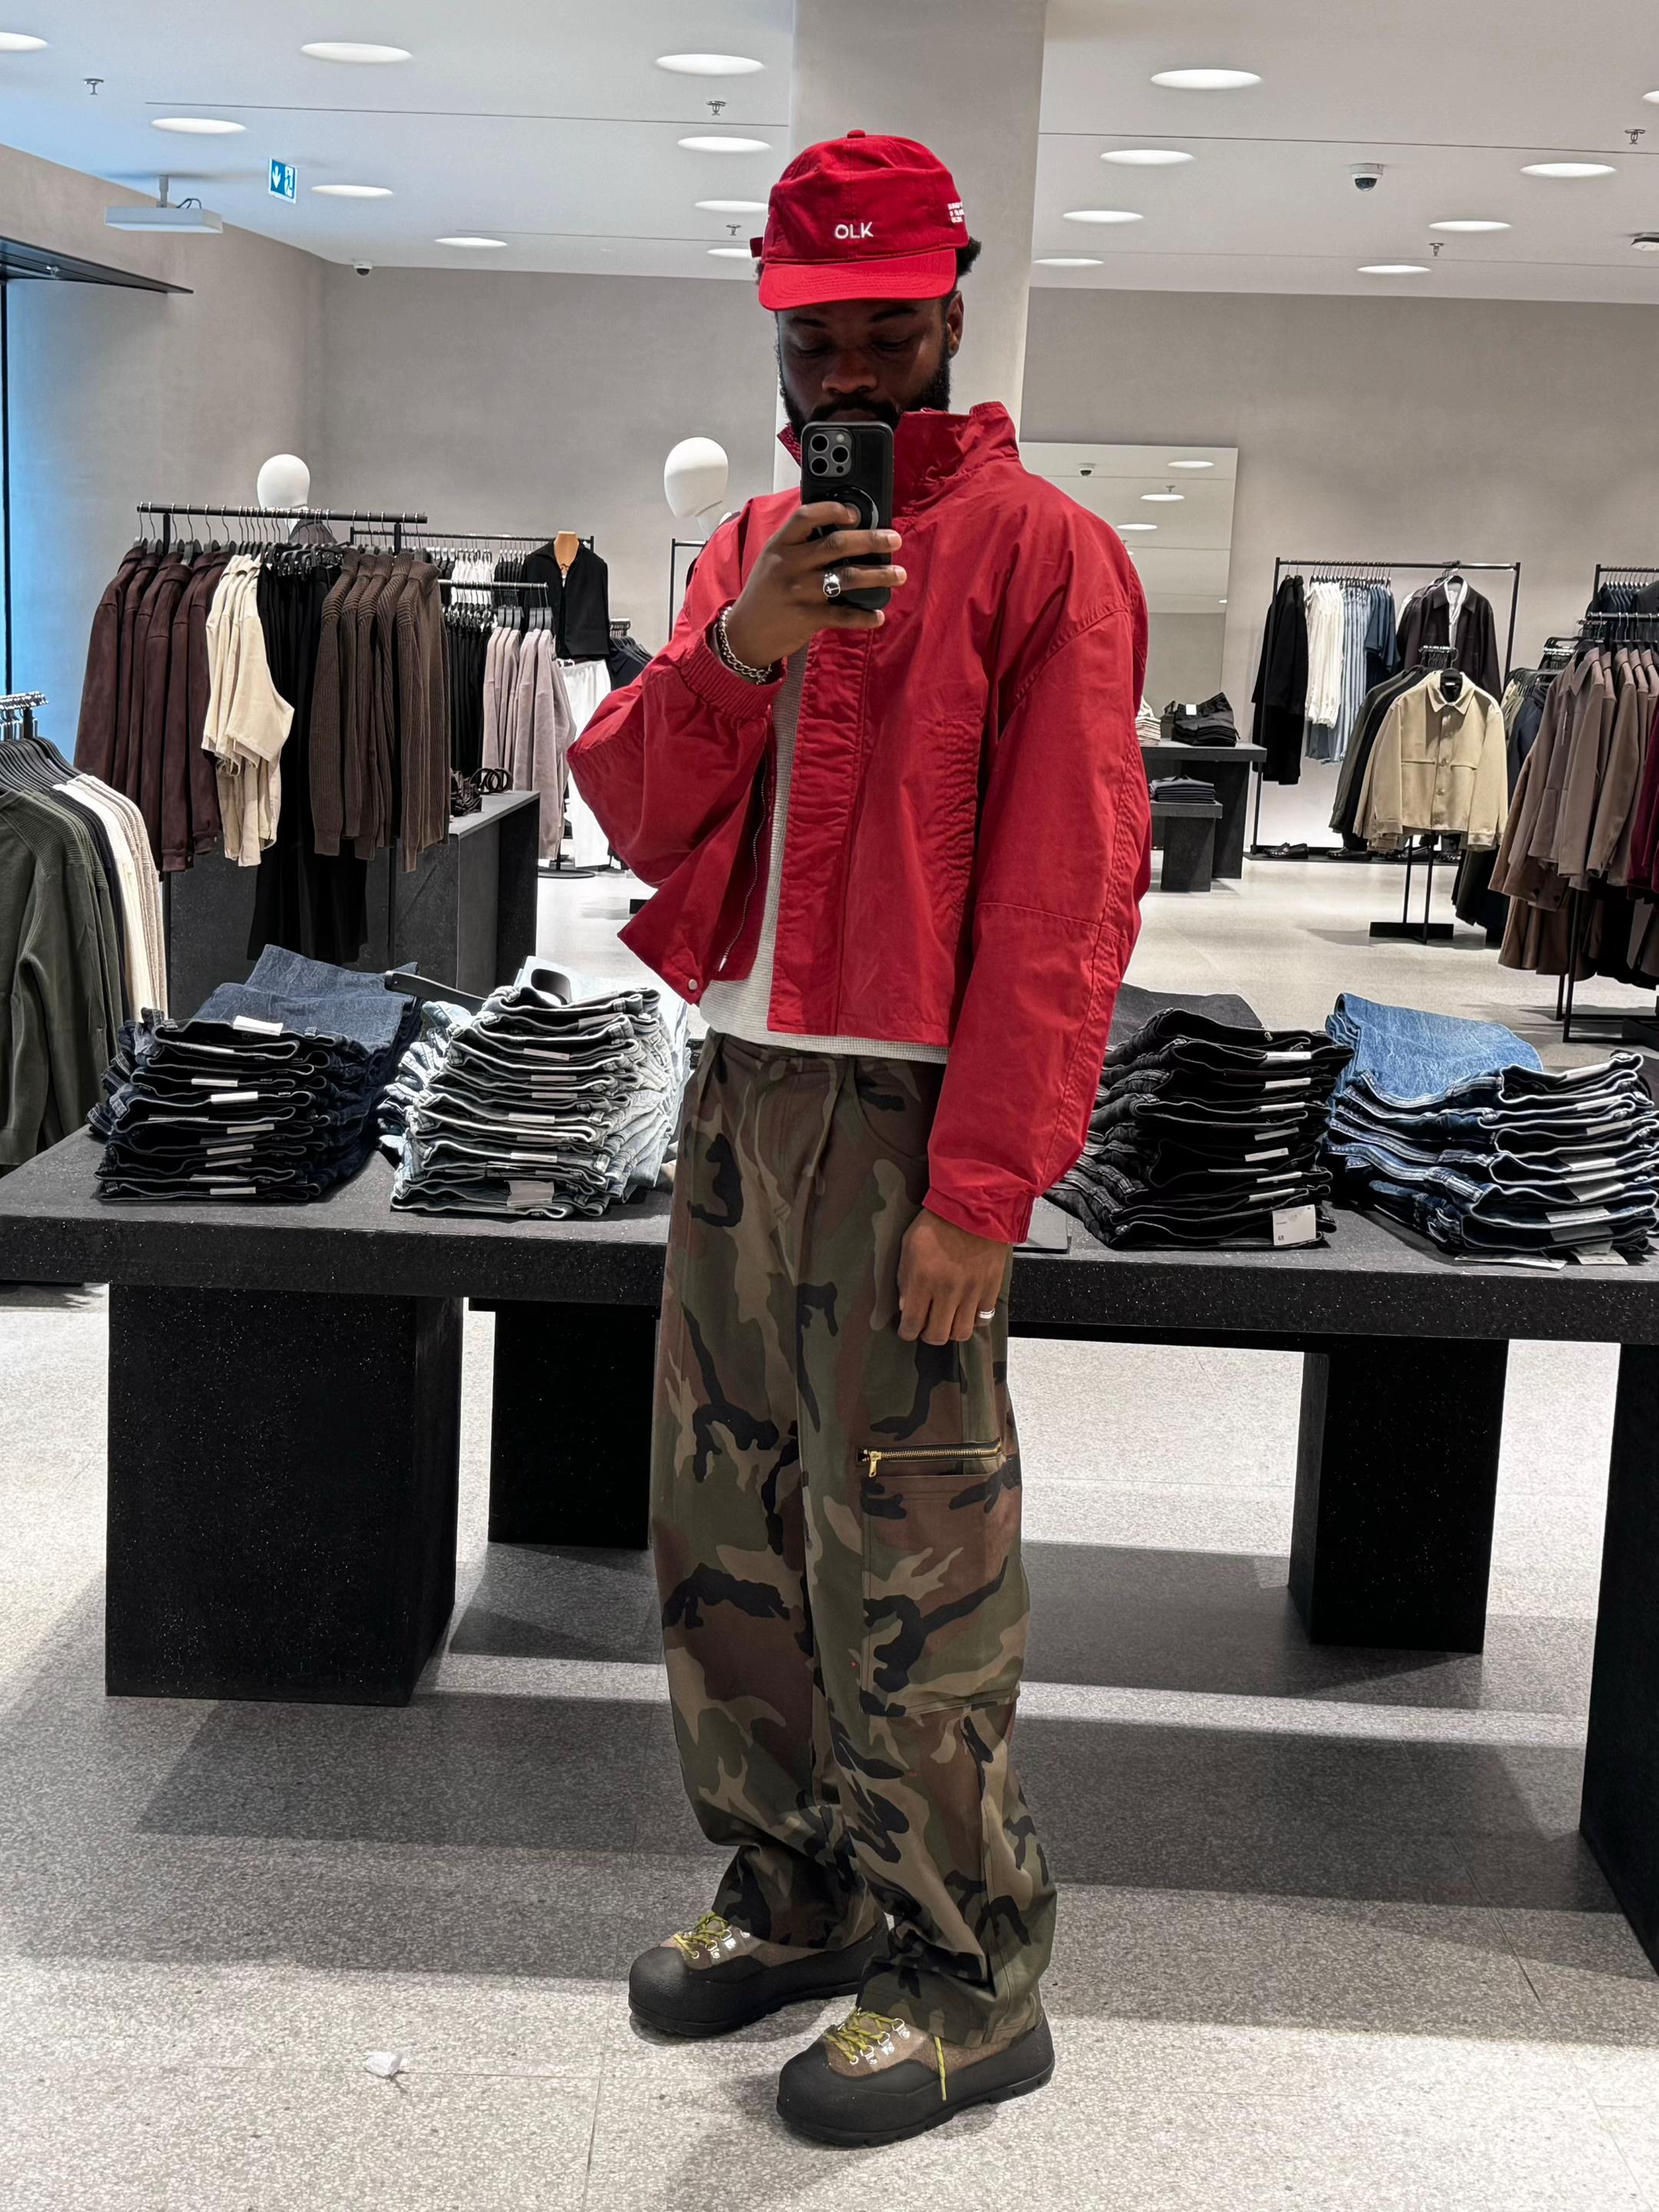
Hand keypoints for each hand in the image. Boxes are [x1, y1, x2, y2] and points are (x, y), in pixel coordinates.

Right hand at [722, 502, 906, 669]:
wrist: (744, 634)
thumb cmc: (764, 594)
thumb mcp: (772, 561)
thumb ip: (798, 545)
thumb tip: (840, 531)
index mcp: (780, 546)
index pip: (806, 517)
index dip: (833, 510)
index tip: (855, 514)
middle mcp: (790, 565)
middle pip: (837, 544)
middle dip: (871, 540)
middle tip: (893, 539)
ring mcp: (799, 592)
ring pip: (847, 578)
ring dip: (878, 575)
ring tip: (898, 574)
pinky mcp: (807, 618)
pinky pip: (843, 615)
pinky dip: (864, 616)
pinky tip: (878, 615)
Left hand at [897, 1210, 1010, 1345]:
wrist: (974, 1207)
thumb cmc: (936, 1223)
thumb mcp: (909, 1246)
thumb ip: (905, 1280)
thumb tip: (906, 1307)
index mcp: (923, 1280)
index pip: (911, 1324)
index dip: (907, 1332)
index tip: (907, 1329)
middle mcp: (947, 1291)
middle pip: (937, 1336)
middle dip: (928, 1335)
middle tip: (927, 1325)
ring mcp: (972, 1292)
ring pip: (961, 1333)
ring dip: (951, 1330)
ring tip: (947, 1319)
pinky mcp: (991, 1288)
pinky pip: (982, 1318)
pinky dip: (973, 1318)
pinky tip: (966, 1308)